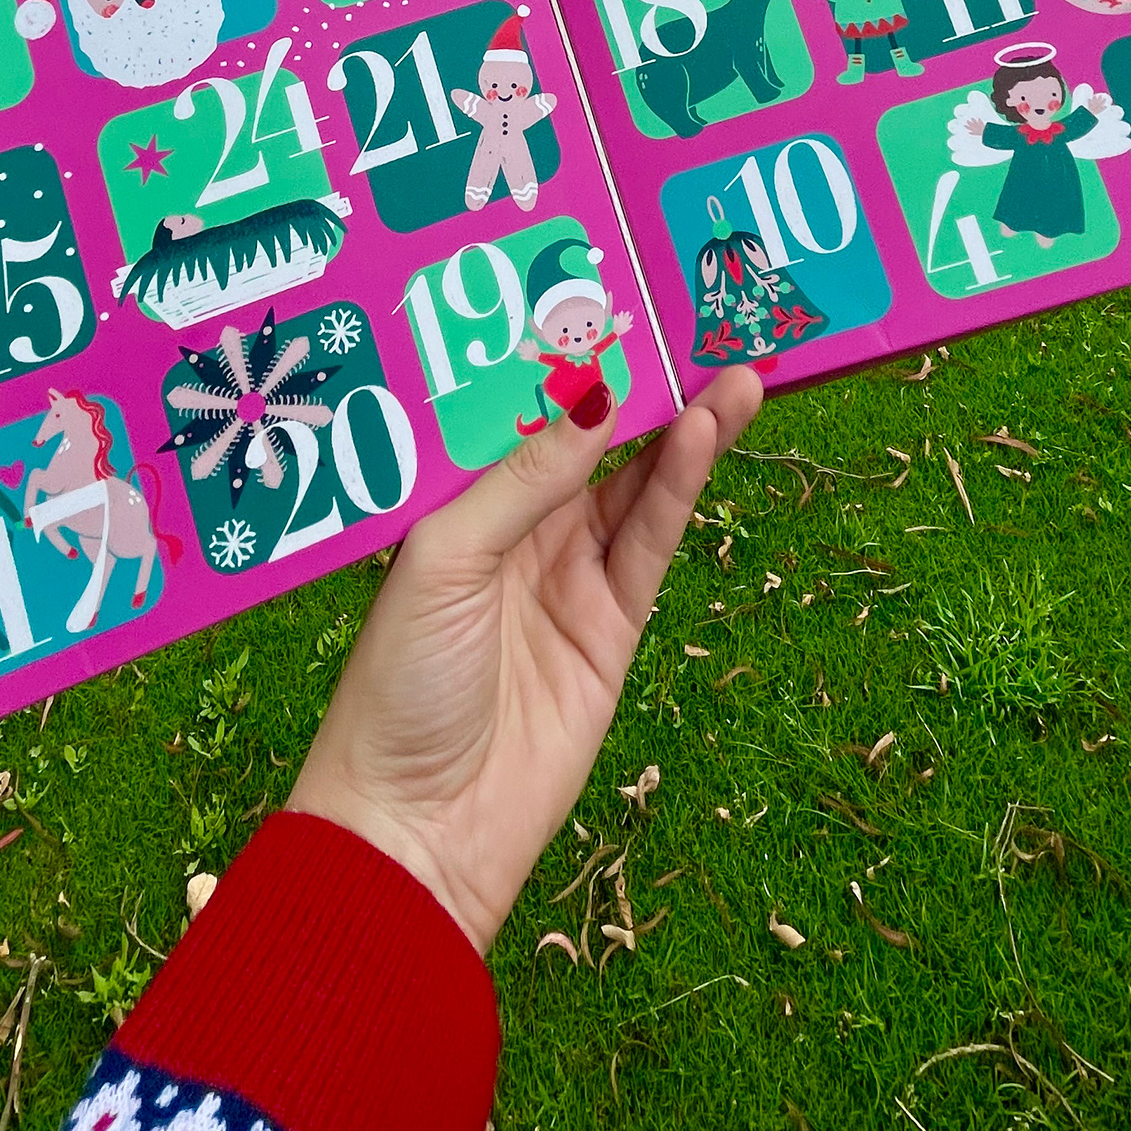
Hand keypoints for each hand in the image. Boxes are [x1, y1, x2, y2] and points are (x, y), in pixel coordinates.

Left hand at [286, 368, 763, 952]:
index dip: (567, 360)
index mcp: (455, 502)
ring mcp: (567, 576)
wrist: (416, 832)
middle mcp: (514, 529)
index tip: (615, 298)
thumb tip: (594, 395)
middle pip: (592, 440)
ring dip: (683, 427)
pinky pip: (653, 541)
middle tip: (699, 321)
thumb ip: (526, 477)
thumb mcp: (446, 558)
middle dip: (643, 384)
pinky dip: (681, 486)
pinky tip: (704, 433)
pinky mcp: (612, 628)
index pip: (522, 413)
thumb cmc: (397, 687)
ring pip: (637, 483)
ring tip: (733, 370)